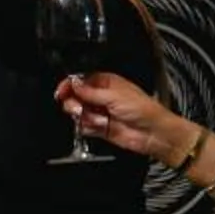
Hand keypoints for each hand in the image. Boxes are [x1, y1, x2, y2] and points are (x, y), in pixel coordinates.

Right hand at [59, 71, 185, 163]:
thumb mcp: (114, 96)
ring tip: (96, 119)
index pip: (81, 80)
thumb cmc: (143, 109)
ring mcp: (100, 112)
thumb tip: (73, 84)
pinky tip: (99, 126)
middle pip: (76, 96)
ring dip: (83, 116)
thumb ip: (90, 91)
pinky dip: (88, 127)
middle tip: (78, 108)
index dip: (70, 85)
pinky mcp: (100, 127)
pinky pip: (84, 126)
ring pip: (78, 112)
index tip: (61, 92)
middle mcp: (102, 96)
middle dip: (74, 103)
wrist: (153, 133)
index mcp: (107, 83)